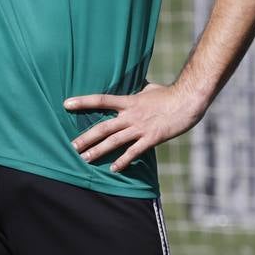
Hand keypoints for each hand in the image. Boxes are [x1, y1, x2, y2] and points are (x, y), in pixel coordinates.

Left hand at [64, 82, 206, 172]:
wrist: (187, 100)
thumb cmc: (170, 93)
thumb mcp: (150, 88)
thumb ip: (139, 90)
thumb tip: (136, 85)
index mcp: (129, 101)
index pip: (101, 100)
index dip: (83, 102)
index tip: (66, 104)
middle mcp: (131, 115)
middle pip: (103, 127)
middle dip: (86, 137)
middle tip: (72, 146)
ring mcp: (140, 127)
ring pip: (114, 141)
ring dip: (98, 150)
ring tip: (85, 159)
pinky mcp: (151, 138)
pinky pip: (134, 152)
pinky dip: (123, 161)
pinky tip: (114, 168)